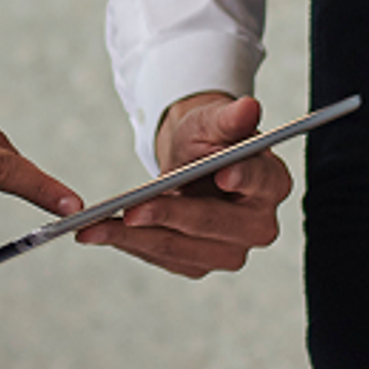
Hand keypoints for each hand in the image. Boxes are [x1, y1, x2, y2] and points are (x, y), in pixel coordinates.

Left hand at [74, 91, 290, 277]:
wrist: (193, 160)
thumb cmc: (208, 137)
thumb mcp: (212, 120)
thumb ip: (228, 118)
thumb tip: (248, 106)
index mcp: (272, 183)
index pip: (258, 181)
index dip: (242, 178)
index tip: (222, 174)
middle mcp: (259, 225)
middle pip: (213, 224)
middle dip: (168, 216)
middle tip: (131, 210)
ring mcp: (232, 250)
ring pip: (183, 249)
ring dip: (137, 239)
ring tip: (95, 228)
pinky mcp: (203, 262)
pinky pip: (166, 258)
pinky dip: (133, 246)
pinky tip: (103, 234)